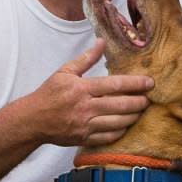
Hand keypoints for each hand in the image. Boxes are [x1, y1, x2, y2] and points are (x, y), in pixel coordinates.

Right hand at [25, 38, 152, 146]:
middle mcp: (85, 107)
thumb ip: (86, 59)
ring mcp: (85, 125)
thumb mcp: (64, 72)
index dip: (135, 84)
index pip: (114, 85)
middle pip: (120, 105)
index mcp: (81, 88)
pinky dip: (120, 132)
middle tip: (149, 99)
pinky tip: (126, 125)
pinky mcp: (84, 139)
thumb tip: (102, 42)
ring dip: (133, 117)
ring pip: (117, 123)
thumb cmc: (49, 94)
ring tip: (141, 111)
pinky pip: (108, 137)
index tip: (150, 82)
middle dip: (139, 102)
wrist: (32, 120)